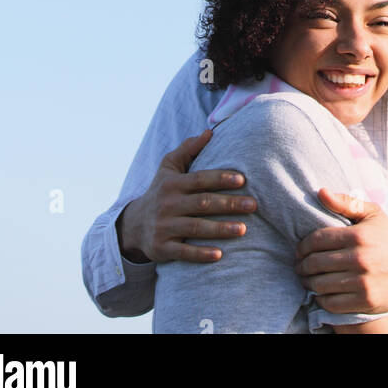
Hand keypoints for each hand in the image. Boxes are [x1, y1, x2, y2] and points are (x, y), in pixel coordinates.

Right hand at [117, 130, 256, 264]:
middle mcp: (167, 204)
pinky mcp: (161, 249)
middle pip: (202, 203)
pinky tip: (219, 255)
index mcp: (172, 183)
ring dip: (220, 229)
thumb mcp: (168, 167)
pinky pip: (183, 253)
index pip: (200, 179)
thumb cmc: (161, 191)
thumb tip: (209, 132)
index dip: (221, 178)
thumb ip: (188, 149)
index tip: (243, 180)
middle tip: (253, 205)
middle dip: (229, 204)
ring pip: (196, 228)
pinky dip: (201, 254)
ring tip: (244, 229)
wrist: (133, 225)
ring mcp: (163, 227)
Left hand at [295, 188, 387, 313]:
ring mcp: (363, 282)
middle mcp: (360, 258)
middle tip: (300, 266)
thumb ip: (346, 202)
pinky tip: (321, 293)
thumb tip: (320, 191)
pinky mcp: (366, 301)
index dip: (303, 246)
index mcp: (359, 235)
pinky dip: (322, 299)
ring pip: (320, 284)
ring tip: (308, 279)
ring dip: (309, 283)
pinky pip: (332, 303)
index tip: (300, 250)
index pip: (317, 240)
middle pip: (315, 263)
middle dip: (302, 265)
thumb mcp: (373, 214)